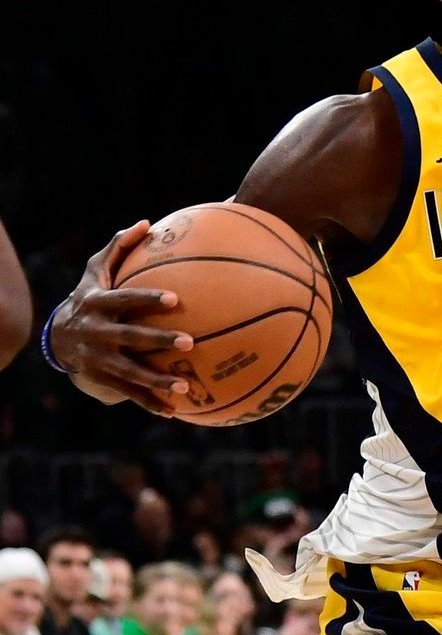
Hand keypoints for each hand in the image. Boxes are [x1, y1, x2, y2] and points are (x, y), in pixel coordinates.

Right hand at [49, 221, 193, 412]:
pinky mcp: (101, 379)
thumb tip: (146, 222)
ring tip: (185, 386)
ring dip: (156, 381)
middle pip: (129, 338)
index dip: (147, 299)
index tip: (175, 298)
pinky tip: (176, 411)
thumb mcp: (96, 270)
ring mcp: (98, 359)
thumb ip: (119, 247)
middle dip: (157, 341)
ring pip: (129, 372)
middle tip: (190, 342)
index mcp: (98, 304)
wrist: (58, 336)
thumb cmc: (91, 296)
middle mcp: (97, 333)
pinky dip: (150, 403)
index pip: (125, 299)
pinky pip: (128, 393)